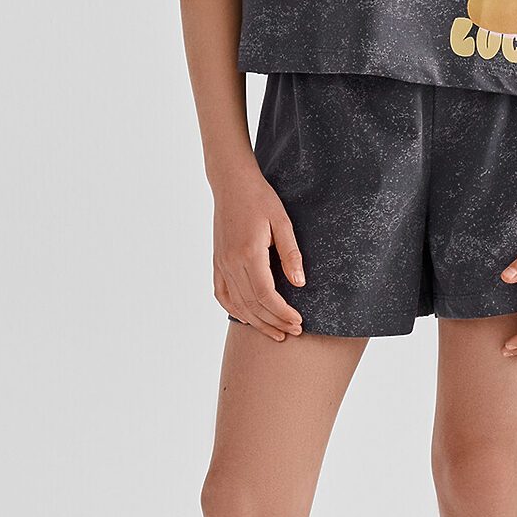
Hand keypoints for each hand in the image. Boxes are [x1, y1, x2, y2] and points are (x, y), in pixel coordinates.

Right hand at [212, 168, 304, 341]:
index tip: (298, 322)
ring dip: (256, 322)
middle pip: (251, 305)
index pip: (266, 295)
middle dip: (273, 322)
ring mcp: (221, 263)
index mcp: (249, 253)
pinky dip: (234, 310)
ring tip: (275, 332)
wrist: (232, 184)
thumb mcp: (282, 222)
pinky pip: (222, 294)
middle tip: (293, 332)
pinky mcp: (217, 262)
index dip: (282, 313)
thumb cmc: (260, 199)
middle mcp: (231, 262)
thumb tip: (299, 283)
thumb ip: (290, 253)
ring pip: (236, 304)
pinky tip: (248, 318)